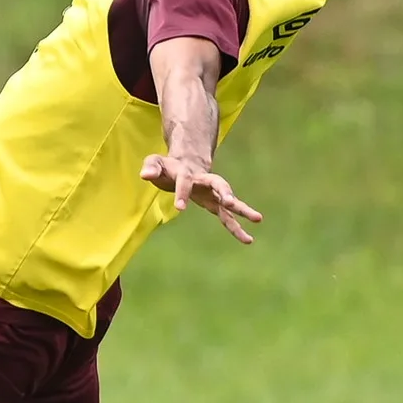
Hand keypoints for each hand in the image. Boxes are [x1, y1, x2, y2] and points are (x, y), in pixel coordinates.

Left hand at [142, 153, 261, 244]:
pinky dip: (236, 227)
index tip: (179, 208)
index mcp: (186, 172)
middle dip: (225, 192)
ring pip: (229, 199)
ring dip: (242, 209)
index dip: (182, 193)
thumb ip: (150, 167)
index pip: (185, 181)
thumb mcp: (155, 162)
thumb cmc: (166, 167)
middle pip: (218, 183)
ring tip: (258, 218)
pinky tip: (248, 240)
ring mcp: (212, 193)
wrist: (184, 166)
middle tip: (230, 202)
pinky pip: (227, 217)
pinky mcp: (215, 204)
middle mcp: (204, 182)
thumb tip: (145, 175)